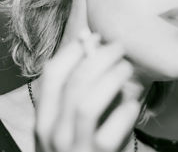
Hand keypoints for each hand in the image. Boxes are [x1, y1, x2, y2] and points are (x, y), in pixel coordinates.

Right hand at [34, 31, 141, 151]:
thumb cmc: (87, 149)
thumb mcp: (74, 125)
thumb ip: (83, 93)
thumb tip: (97, 50)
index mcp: (44, 120)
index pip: (51, 75)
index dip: (74, 50)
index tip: (93, 36)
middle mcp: (54, 134)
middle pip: (74, 83)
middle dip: (99, 58)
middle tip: (119, 47)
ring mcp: (74, 148)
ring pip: (87, 103)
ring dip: (111, 79)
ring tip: (127, 69)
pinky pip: (111, 129)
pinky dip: (125, 111)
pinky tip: (133, 104)